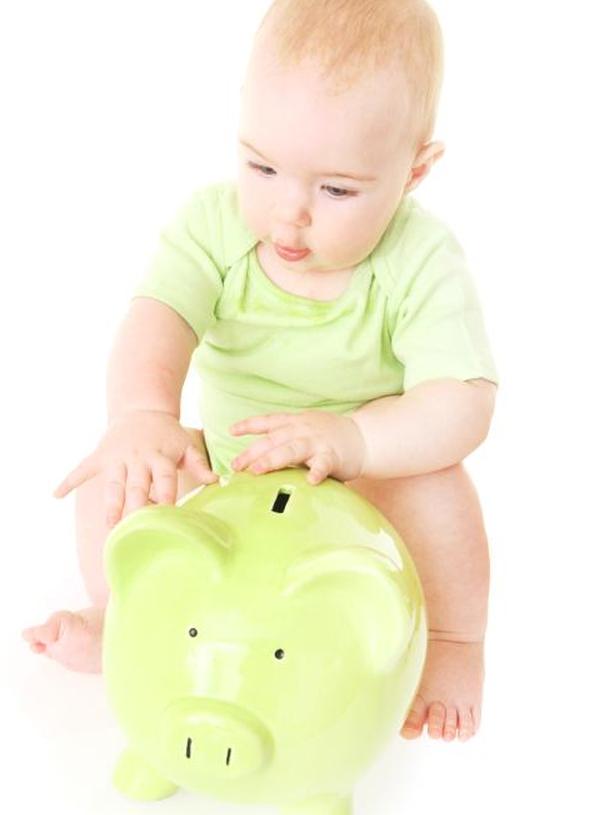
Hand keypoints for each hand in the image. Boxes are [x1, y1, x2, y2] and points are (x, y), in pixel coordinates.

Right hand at [53, 410, 217, 526]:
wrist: (142, 409)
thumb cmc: (168, 434)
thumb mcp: (186, 444)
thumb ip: (198, 463)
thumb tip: (216, 481)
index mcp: (160, 457)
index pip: (164, 480)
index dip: (166, 497)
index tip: (168, 517)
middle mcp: (138, 459)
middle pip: (137, 486)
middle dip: (136, 507)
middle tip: (135, 530)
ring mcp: (117, 458)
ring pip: (113, 484)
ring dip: (110, 505)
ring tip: (109, 526)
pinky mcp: (101, 456)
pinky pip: (82, 469)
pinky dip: (68, 480)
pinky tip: (56, 494)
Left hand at [229, 410, 365, 484]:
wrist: (364, 438)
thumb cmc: (329, 437)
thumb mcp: (304, 429)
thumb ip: (284, 439)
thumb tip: (256, 457)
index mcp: (294, 423)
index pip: (268, 421)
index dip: (249, 425)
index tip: (231, 431)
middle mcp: (302, 429)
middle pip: (273, 439)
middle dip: (253, 452)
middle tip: (236, 466)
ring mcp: (317, 441)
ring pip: (292, 449)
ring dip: (273, 459)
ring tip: (257, 470)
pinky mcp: (333, 456)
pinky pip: (323, 464)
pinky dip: (317, 472)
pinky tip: (310, 482)